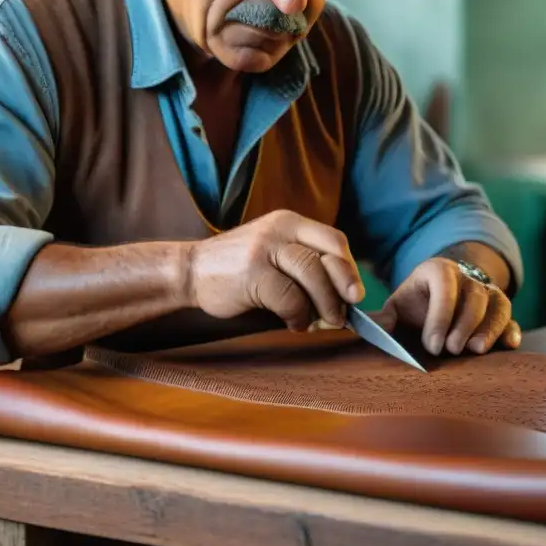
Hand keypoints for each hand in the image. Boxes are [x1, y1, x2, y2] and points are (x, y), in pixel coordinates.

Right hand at [184, 209, 363, 328]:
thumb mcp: (274, 253)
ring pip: (311, 274)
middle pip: (327, 255)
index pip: (333, 239)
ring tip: (324, 322)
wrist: (190, 271)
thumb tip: (344, 298)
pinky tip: (294, 323)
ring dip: (324, 304)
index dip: (349, 267)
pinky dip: (298, 315)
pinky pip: (289, 297)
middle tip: (345, 313)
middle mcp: (279, 229)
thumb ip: (305, 264)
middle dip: (343, 287)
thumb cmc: (239, 269)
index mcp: (289, 222)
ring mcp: (264, 249)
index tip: (355, 294)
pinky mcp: (251, 273)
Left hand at [377, 257, 520, 355]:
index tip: (431, 345)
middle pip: (475, 296)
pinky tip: (509, 346)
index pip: (445, 287)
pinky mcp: (501, 310)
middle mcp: (467, 278)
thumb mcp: (398, 306)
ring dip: (489, 328)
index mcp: (438, 270)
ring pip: (498, 304)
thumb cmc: (416, 306)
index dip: (439, 316)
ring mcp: (488, 293)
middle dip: (464, 324)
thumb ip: (385, 318)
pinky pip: (511, 318)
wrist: (439, 299)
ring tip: (476, 350)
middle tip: (452, 350)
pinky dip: (511, 331)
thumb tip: (370, 328)